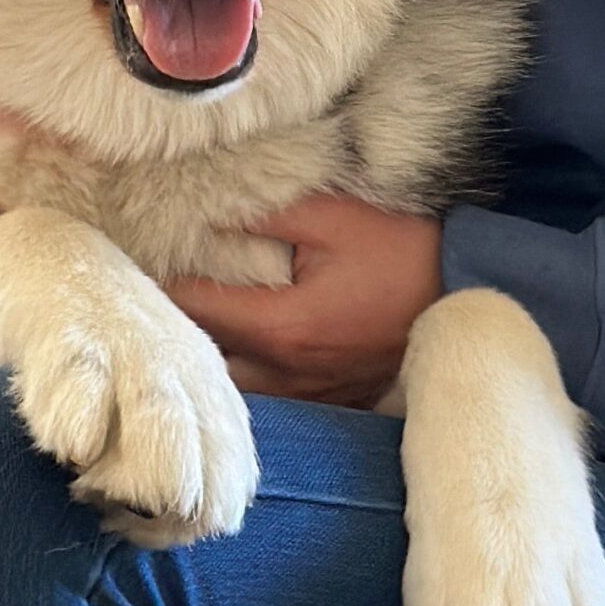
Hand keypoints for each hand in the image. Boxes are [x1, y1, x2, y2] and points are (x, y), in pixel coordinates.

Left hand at [160, 194, 444, 406]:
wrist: (470, 293)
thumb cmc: (406, 250)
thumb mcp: (337, 215)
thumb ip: (267, 213)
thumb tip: (206, 208)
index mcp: (283, 327)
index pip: (196, 309)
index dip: (159, 282)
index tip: (134, 256)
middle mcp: (289, 372)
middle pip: (204, 359)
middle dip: (173, 328)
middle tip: (142, 294)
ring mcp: (312, 393)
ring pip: (234, 387)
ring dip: (205, 359)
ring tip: (178, 325)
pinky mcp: (331, 398)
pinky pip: (270, 397)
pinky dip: (244, 377)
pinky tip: (230, 353)